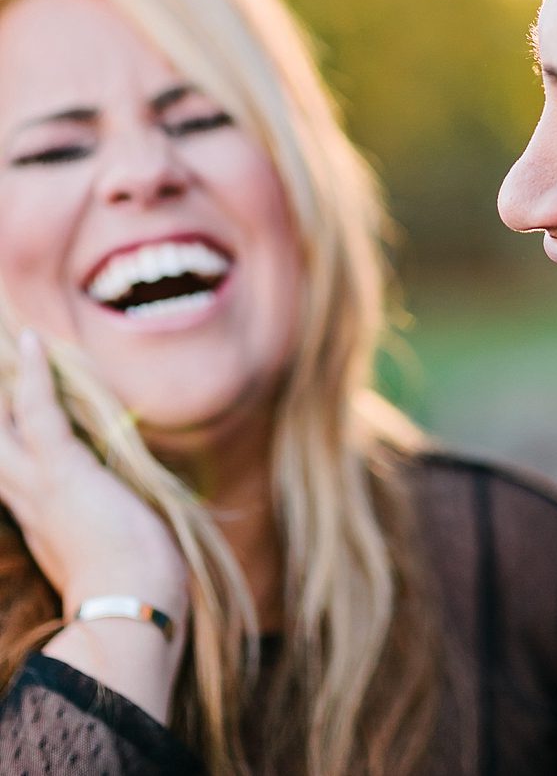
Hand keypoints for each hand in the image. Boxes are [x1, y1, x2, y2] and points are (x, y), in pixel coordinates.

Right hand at [0, 330, 188, 623]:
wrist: (133, 613)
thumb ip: (117, 533)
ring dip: (3, 385)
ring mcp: (40, 485)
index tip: (8, 419)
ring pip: (4, 427)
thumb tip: (145, 524)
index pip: (13, 475)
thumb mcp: (118, 555)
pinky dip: (35, 374)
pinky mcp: (61, 470)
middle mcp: (29, 503)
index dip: (8, 446)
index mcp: (43, 524)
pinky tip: (30, 340)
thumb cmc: (137, 592)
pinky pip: (38, 412)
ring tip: (12, 345)